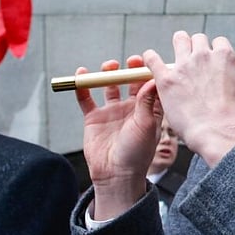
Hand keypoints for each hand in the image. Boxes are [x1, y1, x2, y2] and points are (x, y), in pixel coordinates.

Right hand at [74, 55, 161, 218]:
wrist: (116, 175)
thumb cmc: (138, 152)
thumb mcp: (147, 124)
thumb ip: (147, 101)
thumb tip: (153, 79)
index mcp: (149, 110)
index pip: (150, 86)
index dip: (150, 73)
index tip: (151, 62)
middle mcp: (131, 108)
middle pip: (130, 83)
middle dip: (130, 70)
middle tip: (132, 60)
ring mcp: (112, 112)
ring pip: (109, 87)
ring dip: (109, 74)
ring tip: (110, 66)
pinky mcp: (94, 118)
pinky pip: (86, 99)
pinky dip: (83, 87)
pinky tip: (82, 75)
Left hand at [144, 32, 234, 166]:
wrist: (217, 131)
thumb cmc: (230, 114)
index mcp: (224, 56)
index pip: (218, 42)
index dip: (214, 51)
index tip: (211, 61)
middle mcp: (204, 55)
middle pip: (198, 38)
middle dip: (196, 47)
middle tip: (194, 62)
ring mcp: (184, 65)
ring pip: (180, 39)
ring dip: (179, 46)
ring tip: (177, 58)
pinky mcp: (166, 78)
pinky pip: (153, 58)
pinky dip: (150, 58)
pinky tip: (150, 60)